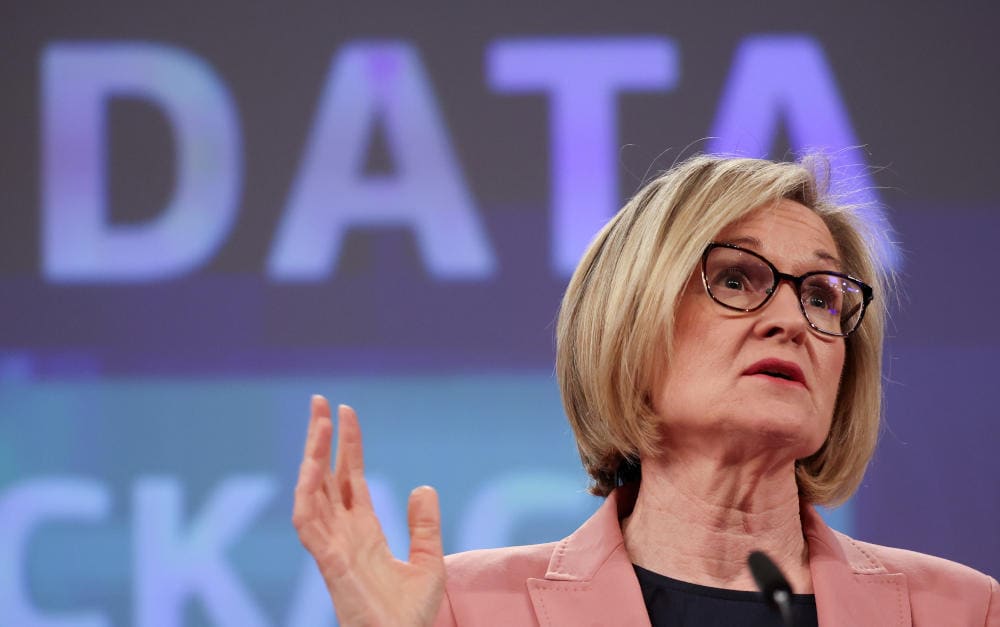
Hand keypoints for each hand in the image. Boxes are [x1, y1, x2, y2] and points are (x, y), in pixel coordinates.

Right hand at [292, 396, 445, 626]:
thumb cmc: (410, 616)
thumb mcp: (428, 562)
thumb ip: (424, 526)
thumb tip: (423, 487)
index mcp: (362, 532)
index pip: (348, 478)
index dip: (346, 446)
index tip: (346, 412)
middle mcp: (342, 534)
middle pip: (324, 477)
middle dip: (320, 439)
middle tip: (319, 401)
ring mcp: (332, 547)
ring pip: (312, 492)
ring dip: (312, 457)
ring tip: (319, 423)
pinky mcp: (328, 563)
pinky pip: (308, 524)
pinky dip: (306, 495)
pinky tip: (311, 467)